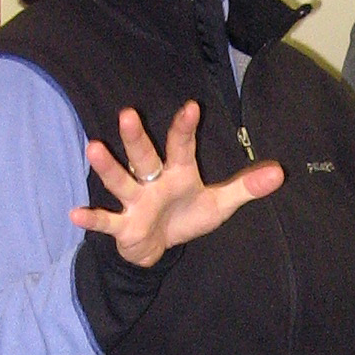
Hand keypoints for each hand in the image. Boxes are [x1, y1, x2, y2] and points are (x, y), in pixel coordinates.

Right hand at [71, 102, 283, 269]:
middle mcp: (153, 180)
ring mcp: (135, 201)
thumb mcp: (219, 203)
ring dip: (108, 166)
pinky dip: (92, 218)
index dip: (186, 128)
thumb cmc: (187, 215)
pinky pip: (106, 221)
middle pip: (144, 155)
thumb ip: (245, 187)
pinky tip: (75, 214)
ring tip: (93, 148)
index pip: (182, 146)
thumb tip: (280, 172)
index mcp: (178, 172)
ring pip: (121, 180)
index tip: (191, 107)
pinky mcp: (123, 225)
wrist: (159, 247)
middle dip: (136, 138)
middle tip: (128, 113)